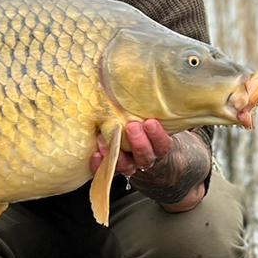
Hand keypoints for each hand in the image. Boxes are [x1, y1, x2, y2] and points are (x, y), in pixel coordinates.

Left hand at [91, 121, 208, 212]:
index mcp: (160, 148)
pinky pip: (105, 170)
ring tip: (106, 138)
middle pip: (144, 156)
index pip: (162, 145)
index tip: (150, 122)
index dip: (157, 135)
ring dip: (116, 152)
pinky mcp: (112, 167)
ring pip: (125, 164)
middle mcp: (145, 159)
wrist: (144, 150)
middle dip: (138, 142)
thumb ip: (155, 111)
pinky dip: (99, 164)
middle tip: (132, 126)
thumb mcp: (157, 121)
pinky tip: (95, 153)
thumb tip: (151, 87)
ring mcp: (129, 164)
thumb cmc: (149, 128)